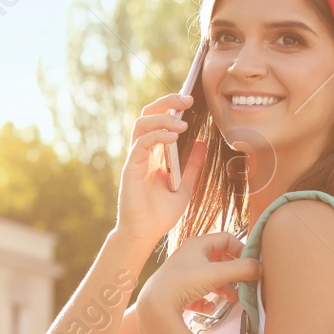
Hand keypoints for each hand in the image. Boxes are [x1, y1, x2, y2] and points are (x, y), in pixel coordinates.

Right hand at [114, 92, 207, 249]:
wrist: (145, 235)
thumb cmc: (161, 214)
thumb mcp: (185, 187)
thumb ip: (193, 166)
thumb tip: (202, 143)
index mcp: (155, 153)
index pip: (159, 119)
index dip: (172, 105)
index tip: (192, 100)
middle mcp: (143, 152)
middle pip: (148, 114)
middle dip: (167, 101)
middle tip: (188, 99)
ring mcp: (135, 158)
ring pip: (142, 124)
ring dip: (163, 117)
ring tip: (183, 122)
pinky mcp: (130, 168)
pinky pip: (141, 143)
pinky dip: (158, 136)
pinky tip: (174, 136)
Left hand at [139, 231, 259, 321]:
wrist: (153, 306)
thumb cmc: (182, 283)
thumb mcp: (216, 274)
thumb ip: (242, 269)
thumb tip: (261, 267)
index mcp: (196, 245)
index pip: (225, 239)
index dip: (241, 249)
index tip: (251, 264)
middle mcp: (188, 257)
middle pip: (219, 260)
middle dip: (233, 273)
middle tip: (244, 284)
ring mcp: (181, 275)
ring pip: (209, 278)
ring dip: (223, 288)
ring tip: (232, 299)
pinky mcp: (175, 293)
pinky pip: (196, 294)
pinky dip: (206, 301)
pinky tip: (209, 309)